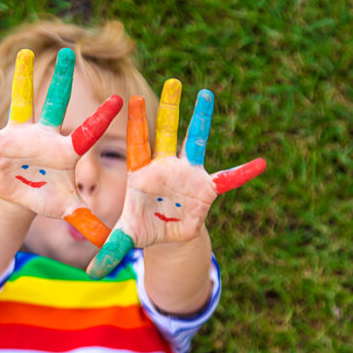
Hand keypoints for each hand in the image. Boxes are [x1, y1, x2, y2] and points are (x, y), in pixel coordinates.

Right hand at [0, 48, 120, 246]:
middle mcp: (45, 135)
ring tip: (22, 53)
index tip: (119, 100)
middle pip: (55, 104)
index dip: (102, 118)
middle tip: (69, 51)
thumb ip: (87, 222)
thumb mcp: (67, 209)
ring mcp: (22, 135)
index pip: (88, 132)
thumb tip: (108, 244)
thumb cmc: (48, 196)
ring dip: (21, 80)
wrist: (23, 194)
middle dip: (61, 80)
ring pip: (22, 103)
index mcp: (66, 150)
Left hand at [87, 79, 265, 277]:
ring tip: (207, 95)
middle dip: (170, 108)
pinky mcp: (206, 189)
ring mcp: (187, 175)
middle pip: (166, 134)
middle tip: (174, 81)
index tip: (129, 99)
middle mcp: (165, 168)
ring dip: (202, 121)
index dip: (134, 124)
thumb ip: (111, 249)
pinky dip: (243, 173)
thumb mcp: (127, 238)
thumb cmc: (143, 228)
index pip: (137, 145)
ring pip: (196, 143)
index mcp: (142, 175)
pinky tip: (261, 163)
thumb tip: (92, 271)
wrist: (166, 234)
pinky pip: (227, 179)